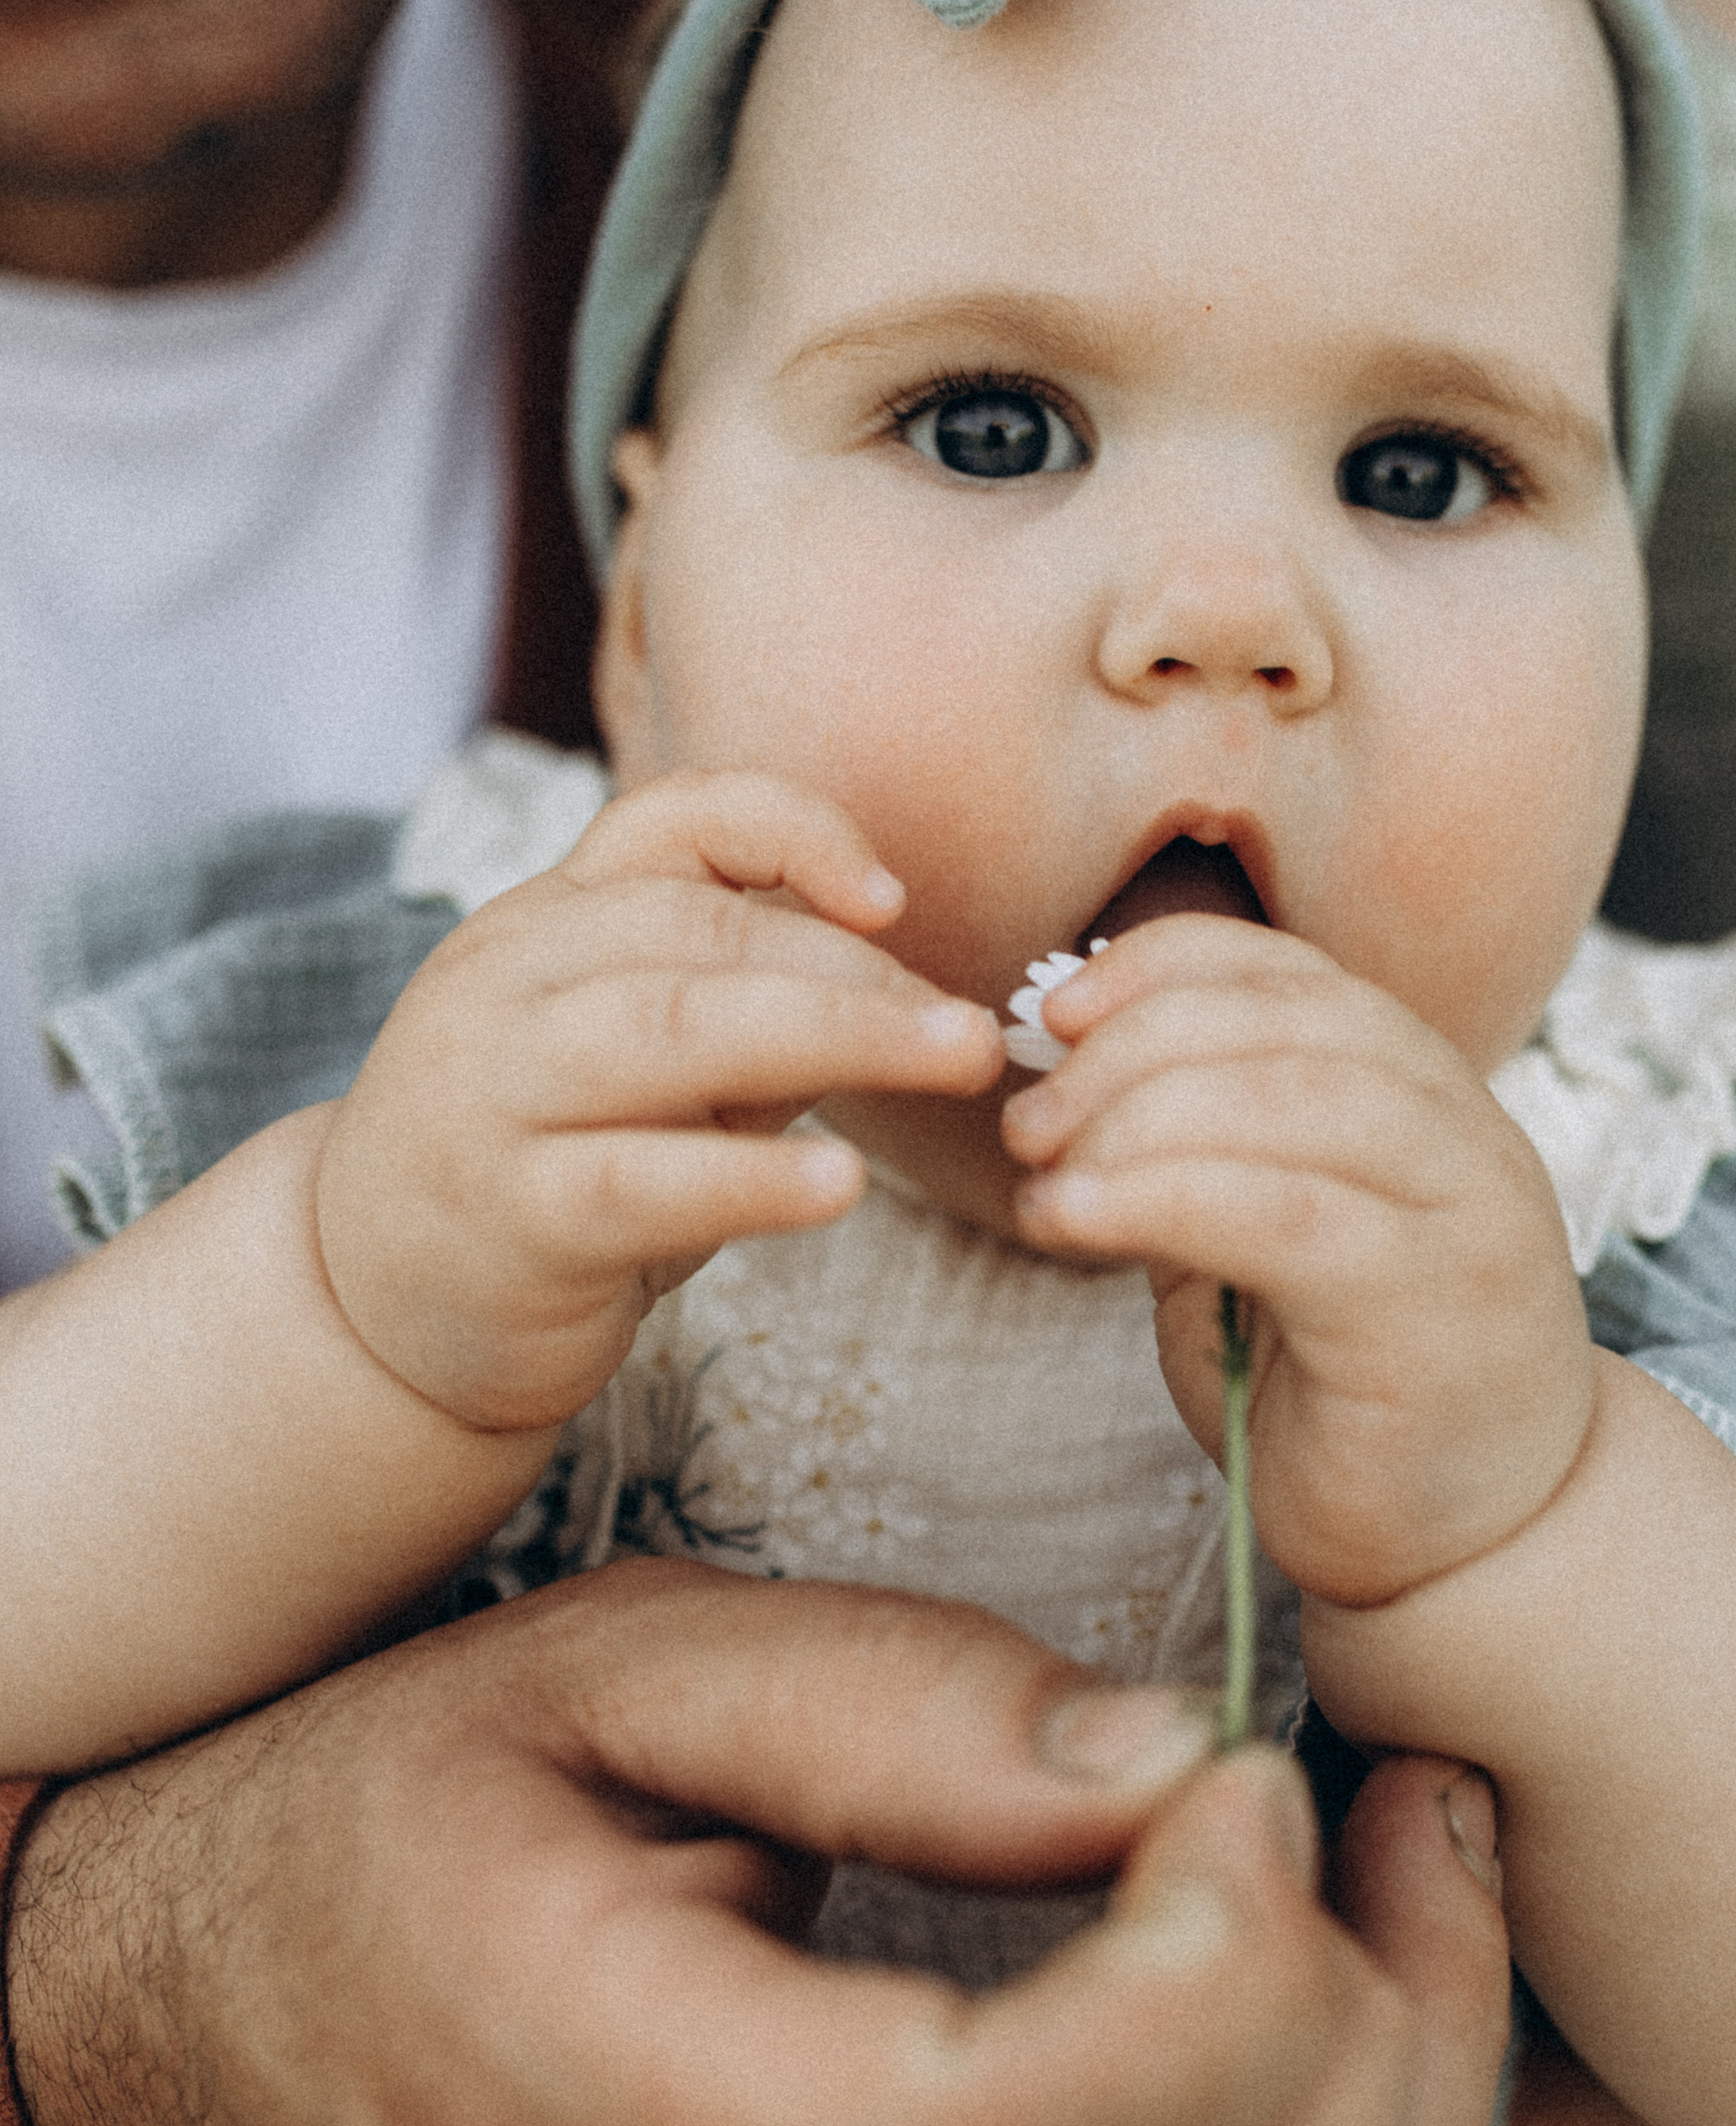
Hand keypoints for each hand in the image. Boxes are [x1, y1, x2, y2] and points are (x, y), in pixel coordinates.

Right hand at [6, 1562, 1510, 2125]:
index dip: (1223, 1978)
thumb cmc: (387, 1823)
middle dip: (1385, 2084)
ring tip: (1399, 1905)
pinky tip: (1293, 2024)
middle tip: (1401, 1827)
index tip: (1255, 1775)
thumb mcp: (598, 1666)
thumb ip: (885, 1704)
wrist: (193, 2047)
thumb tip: (1172, 1763)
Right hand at [316, 769, 1002, 1429]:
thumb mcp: (640, 1056)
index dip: (795, 833)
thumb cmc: (550, 1161)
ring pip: (673, 1029)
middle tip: (977, 1030)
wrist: (368, 1303)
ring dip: (835, 1035)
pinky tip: (844, 1187)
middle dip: (858, 971)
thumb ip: (744, 1002)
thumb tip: (913, 988)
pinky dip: (749, 1178)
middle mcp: (511, 979)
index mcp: (550, 917)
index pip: (675, 822)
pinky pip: (638, 1179)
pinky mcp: (506, 1212)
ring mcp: (495, 1091)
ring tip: (952, 1062)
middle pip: (702, 932)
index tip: (892, 899)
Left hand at [1004, 913, 1593, 1606]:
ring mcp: (1468, 1215)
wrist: (1475, 1550)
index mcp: (1418, 1091)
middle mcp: (1463, 1131)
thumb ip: (1198, 1154)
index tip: (1056, 1011)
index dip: (1163, 969)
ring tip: (1044, 1179)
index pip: (1290, 974)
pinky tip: (1077, 1221)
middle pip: (1287, 1023)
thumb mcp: (1254, 1244)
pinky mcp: (1439, 1308)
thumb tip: (1063, 1078)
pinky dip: (1168, 1200)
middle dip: (1132, 1051)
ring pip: (1294, 1101)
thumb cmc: (1343, 1391)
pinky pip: (1290, 1217)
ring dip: (1138, 1122)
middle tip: (1029, 1125)